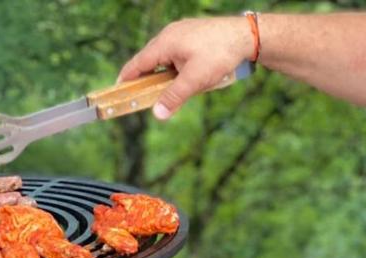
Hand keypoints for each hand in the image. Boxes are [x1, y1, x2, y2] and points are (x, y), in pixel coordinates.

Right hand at [118, 17, 255, 119]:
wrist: (248, 35)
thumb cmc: (221, 54)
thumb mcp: (195, 80)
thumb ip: (174, 97)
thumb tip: (157, 115)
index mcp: (165, 42)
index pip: (137, 63)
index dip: (126, 79)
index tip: (118, 92)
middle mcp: (170, 35)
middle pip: (149, 61)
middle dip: (146, 80)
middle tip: (143, 98)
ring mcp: (181, 33)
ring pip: (164, 58)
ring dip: (164, 75)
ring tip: (173, 90)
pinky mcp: (192, 36)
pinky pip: (176, 54)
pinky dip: (175, 68)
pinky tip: (187, 78)